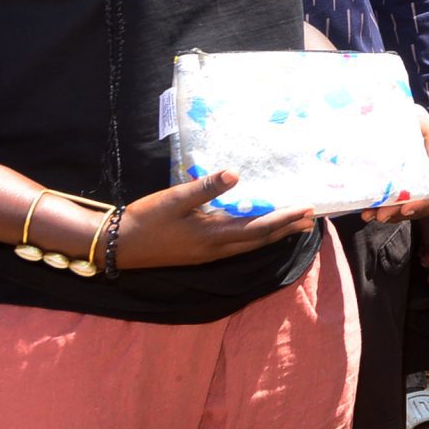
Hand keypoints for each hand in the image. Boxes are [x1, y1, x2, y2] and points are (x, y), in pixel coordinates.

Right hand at [117, 171, 317, 269]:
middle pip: (260, 240)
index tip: (306, 210)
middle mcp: (216, 248)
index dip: (284, 219)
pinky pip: (238, 246)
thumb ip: (205, 187)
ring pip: (250, 245)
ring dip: (274, 235)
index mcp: (213, 235)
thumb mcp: (174, 199)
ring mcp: (208, 254)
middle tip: (310, 219)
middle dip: (286, 229)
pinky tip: (258, 231)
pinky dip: (256, 238)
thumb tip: (236, 174)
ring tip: (294, 226)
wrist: (118, 246)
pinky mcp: (201, 254)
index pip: (259, 227)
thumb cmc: (146, 219)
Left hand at [363, 108, 428, 221]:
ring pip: (404, 211)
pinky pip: (393, 206)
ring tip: (370, 214)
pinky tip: (367, 210)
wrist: (409, 123)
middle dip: (399, 214)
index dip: (423, 207)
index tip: (405, 207)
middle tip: (381, 214)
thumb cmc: (424, 127)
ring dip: (387, 215)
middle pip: (419, 210)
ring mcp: (417, 193)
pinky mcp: (403, 192)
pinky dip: (380, 209)